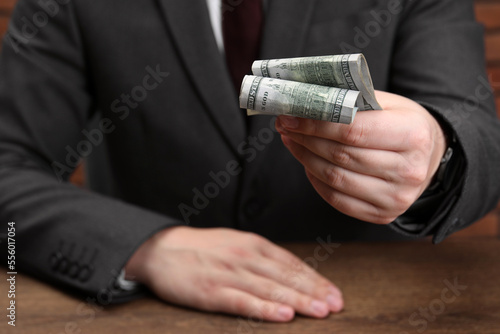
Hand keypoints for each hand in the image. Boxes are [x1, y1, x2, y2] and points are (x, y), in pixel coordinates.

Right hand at [125, 226, 342, 321]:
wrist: (162, 250)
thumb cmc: (203, 249)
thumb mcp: (236, 243)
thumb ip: (262, 256)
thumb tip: (290, 272)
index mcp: (253, 245)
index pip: (291, 263)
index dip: (315, 279)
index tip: (334, 293)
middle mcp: (245, 257)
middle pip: (286, 276)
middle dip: (314, 291)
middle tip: (336, 305)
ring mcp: (229, 274)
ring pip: (271, 289)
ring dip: (298, 300)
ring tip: (320, 311)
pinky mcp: (212, 292)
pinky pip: (243, 301)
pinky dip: (265, 308)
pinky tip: (283, 315)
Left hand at [275, 91, 446, 224]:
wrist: (429, 157)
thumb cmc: (404, 124)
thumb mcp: (388, 103)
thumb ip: (352, 102)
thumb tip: (305, 101)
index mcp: (414, 135)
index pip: (353, 131)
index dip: (316, 124)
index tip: (291, 115)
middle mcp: (408, 171)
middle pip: (340, 155)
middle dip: (305, 139)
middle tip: (285, 125)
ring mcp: (397, 197)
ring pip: (335, 178)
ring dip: (305, 158)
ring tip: (292, 141)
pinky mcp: (383, 214)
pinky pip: (337, 199)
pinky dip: (316, 180)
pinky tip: (308, 162)